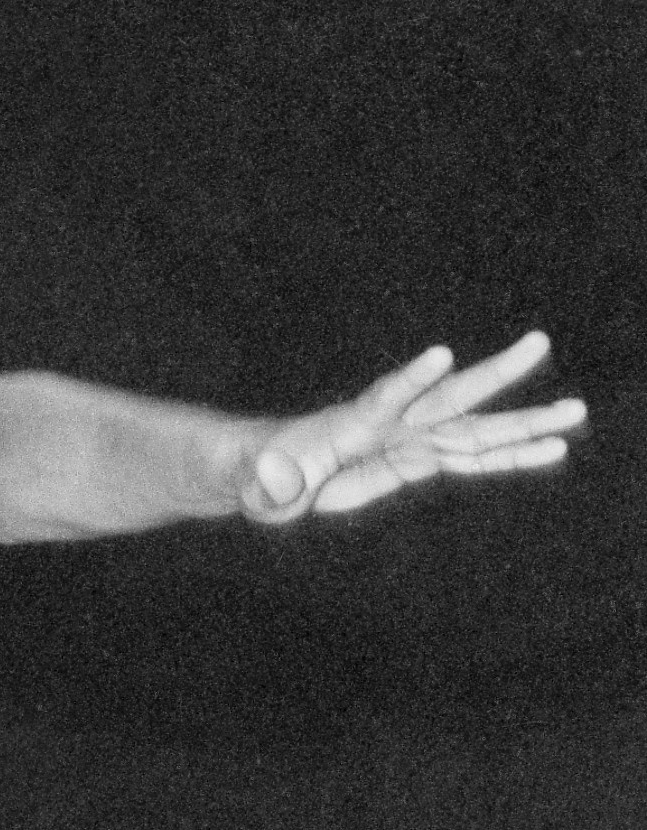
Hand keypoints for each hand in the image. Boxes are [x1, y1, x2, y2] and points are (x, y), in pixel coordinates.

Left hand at [244, 331, 585, 522]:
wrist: (264, 472)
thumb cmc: (254, 478)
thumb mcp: (255, 488)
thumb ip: (267, 485)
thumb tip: (274, 483)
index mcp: (348, 425)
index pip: (384, 398)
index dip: (411, 380)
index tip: (442, 354)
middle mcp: (388, 425)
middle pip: (448, 397)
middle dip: (493, 373)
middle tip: (538, 341)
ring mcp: (407, 441)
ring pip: (475, 428)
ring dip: (524, 421)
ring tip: (576, 410)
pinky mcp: (416, 461)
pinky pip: (472, 458)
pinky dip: (511, 456)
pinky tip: (551, 449)